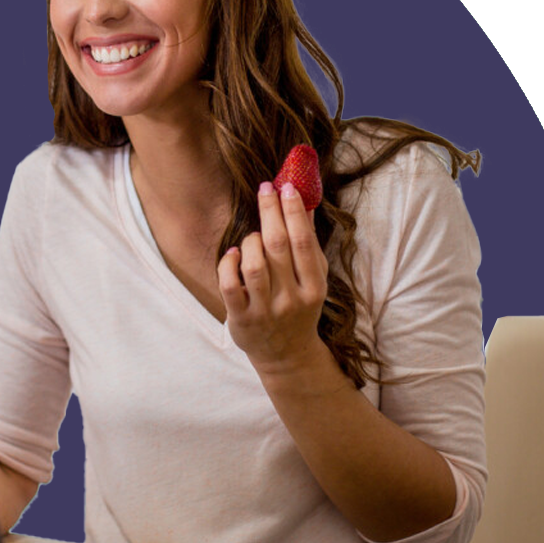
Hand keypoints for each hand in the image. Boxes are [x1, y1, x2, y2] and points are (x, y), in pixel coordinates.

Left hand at [217, 180, 329, 373]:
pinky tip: (233, 254)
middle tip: (265, 188)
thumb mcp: (314, 280)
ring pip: (254, 265)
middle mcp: (291, 299)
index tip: (287, 186)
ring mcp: (266, 311)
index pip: (304, 243)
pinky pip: (230, 285)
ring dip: (251, 241)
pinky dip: (229, 264)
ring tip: (253, 235)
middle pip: (278, 248)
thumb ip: (309, 245)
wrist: (287, 355)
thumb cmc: (300, 308)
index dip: (294, 212)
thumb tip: (305, 203)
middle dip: (270, 212)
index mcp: (314, 287)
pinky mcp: (242, 319)